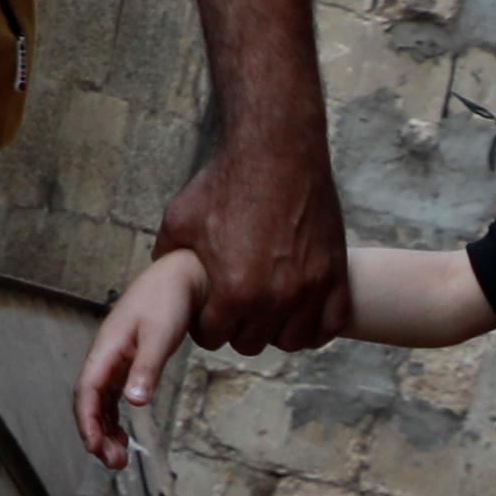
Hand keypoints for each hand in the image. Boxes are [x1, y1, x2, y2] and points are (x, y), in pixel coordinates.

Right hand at [75, 252, 206, 465]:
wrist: (183, 276)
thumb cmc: (169, 300)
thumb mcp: (160, 335)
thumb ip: (147, 368)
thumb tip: (134, 403)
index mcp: (107, 348)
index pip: (86, 391)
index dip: (86, 421)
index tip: (94, 448)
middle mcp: (106, 356)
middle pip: (89, 402)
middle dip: (96, 434)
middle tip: (114, 463)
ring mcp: (116, 359)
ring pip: (100, 402)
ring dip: (105, 430)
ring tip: (119, 459)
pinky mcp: (129, 361)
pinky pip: (113, 396)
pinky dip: (115, 418)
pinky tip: (125, 435)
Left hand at [154, 119, 350, 352]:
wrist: (276, 152)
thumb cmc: (226, 184)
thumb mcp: (180, 221)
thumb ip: (168, 258)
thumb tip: (159, 278)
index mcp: (234, 291)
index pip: (213, 337)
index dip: (205, 323)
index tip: (208, 308)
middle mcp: (275, 298)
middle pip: (250, 343)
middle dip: (237, 327)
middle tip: (235, 306)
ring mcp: (310, 289)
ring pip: (290, 341)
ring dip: (274, 330)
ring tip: (266, 309)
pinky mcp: (335, 275)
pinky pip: (328, 326)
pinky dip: (313, 326)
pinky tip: (299, 312)